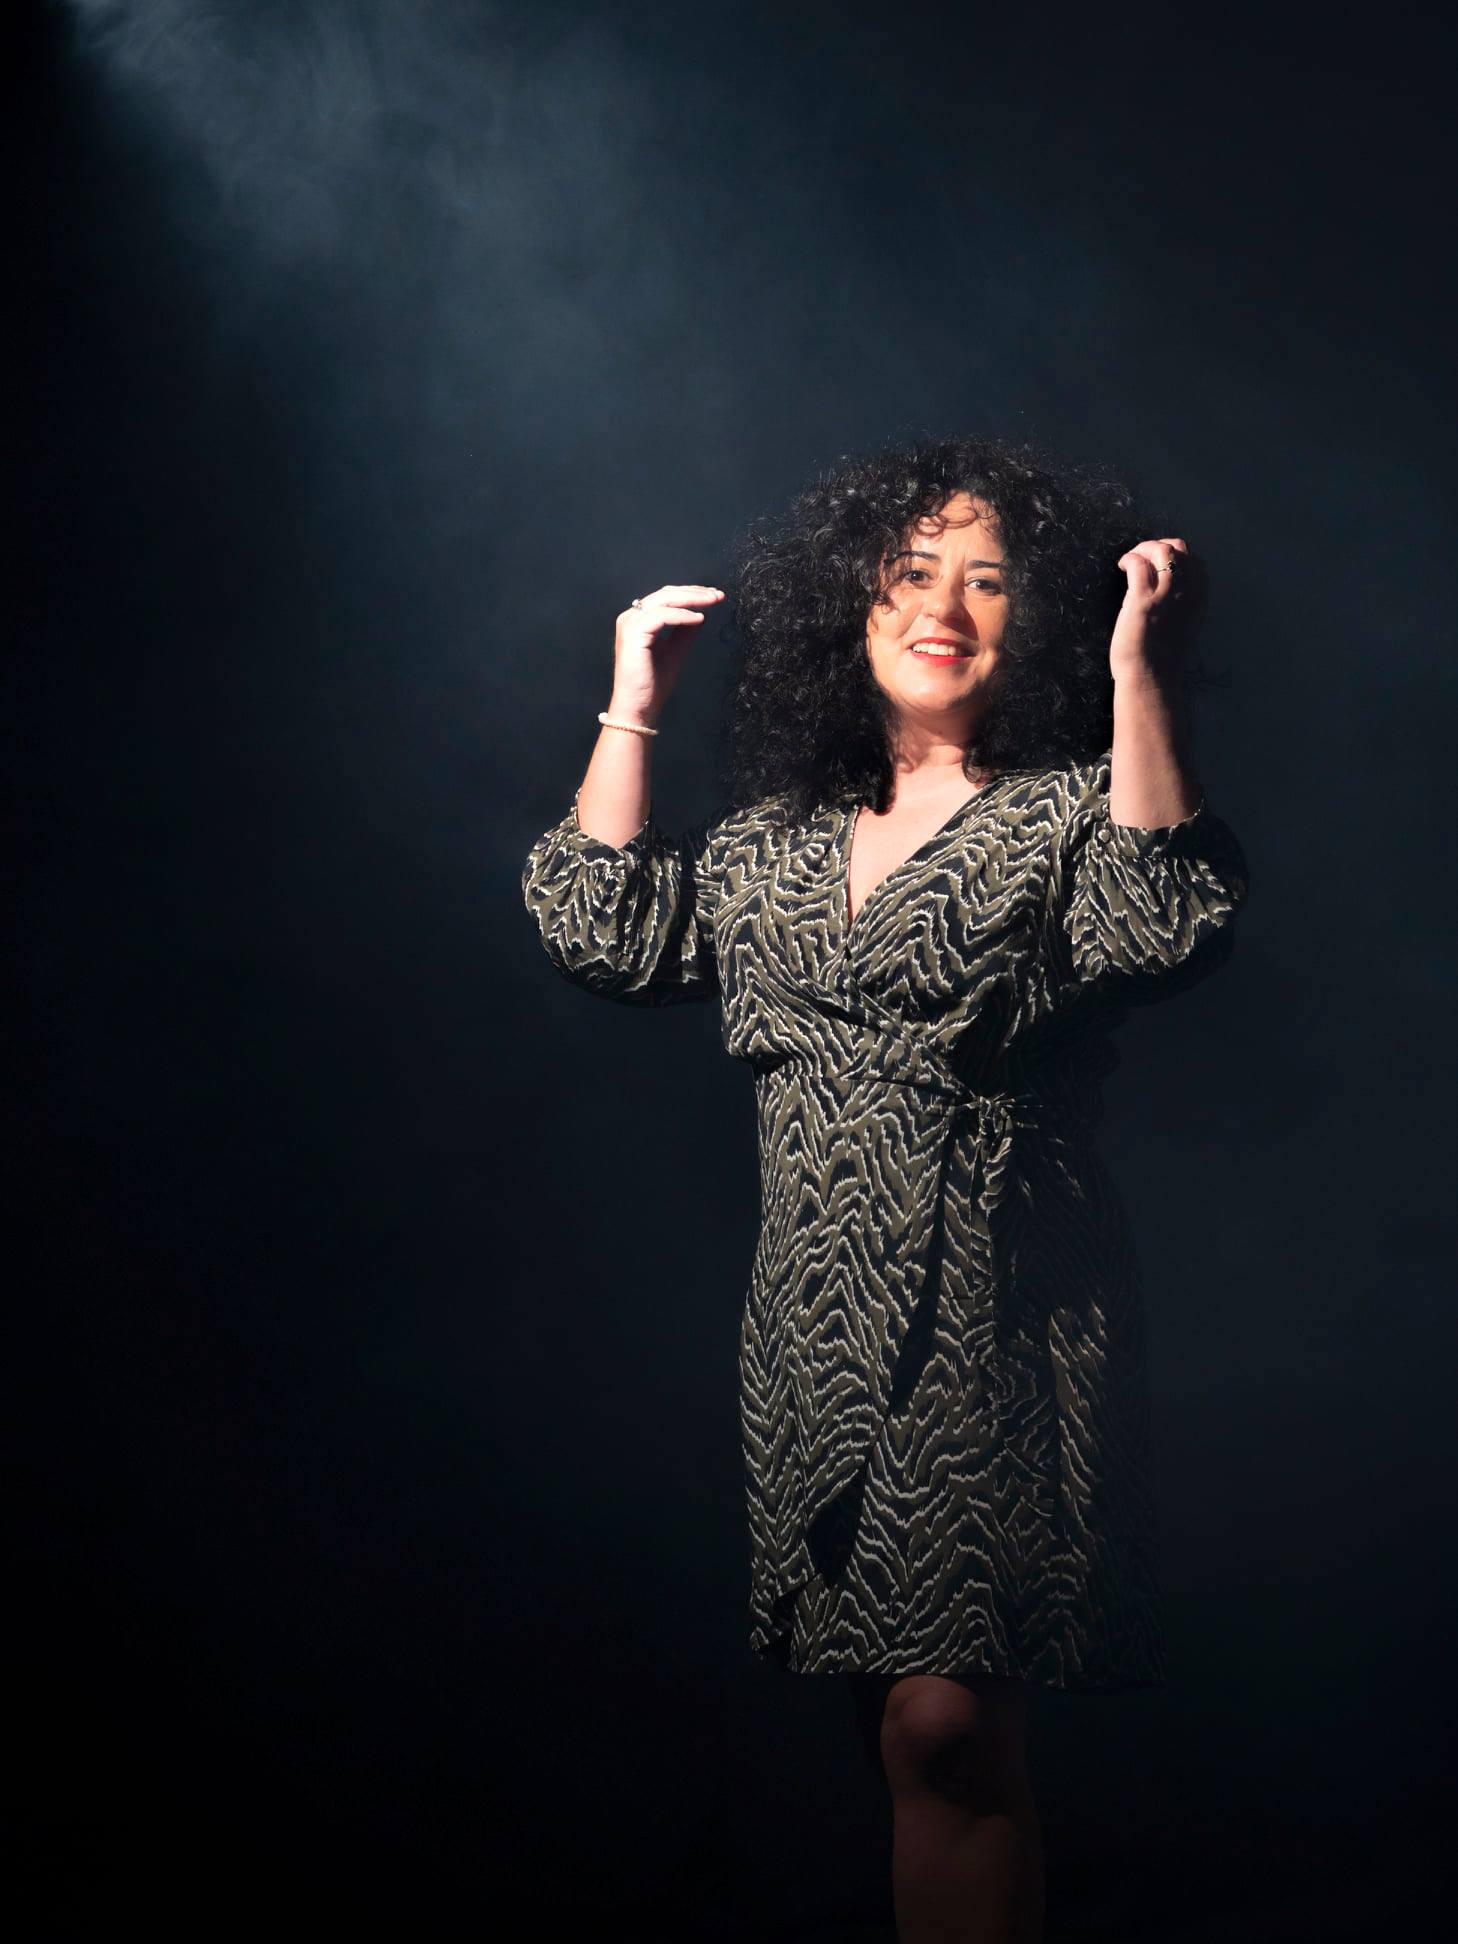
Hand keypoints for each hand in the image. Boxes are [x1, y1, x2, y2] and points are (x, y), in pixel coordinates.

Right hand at [608, 583, 724, 724]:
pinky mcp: (633, 634)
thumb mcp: (676, 650)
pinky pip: (661, 616)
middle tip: (717, 595)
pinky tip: (698, 619)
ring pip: (664, 600)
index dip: (692, 593)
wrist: (639, 707)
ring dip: (692, 599)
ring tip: (712, 602)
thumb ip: (685, 631)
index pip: (667, 597)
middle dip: (695, 592)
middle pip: (666, 594)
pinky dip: (682, 615)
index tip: (714, 596)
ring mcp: (629, 624)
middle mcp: (631, 618)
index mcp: (639, 620)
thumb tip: (700, 613)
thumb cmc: (652, 684)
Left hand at [1108, 538, 1207, 682]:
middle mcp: (1187, 594)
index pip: (1196, 563)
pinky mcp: (1143, 601)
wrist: (1150, 679)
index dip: (1176, 556)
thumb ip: (1179, 605)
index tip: (1158, 563)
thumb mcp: (1181, 627)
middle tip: (1142, 558)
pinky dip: (1130, 559)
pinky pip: (1139, 564)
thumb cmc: (1160, 659)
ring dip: (1144, 548)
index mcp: (1199, 601)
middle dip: (1159, 546)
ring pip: (1163, 551)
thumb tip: (1160, 586)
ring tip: (1131, 560)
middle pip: (1181, 550)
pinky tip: (1123, 566)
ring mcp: (1166, 596)